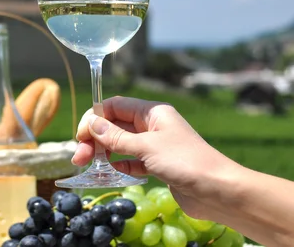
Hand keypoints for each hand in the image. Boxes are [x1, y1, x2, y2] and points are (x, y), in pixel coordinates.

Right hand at [72, 96, 240, 218]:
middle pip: (115, 125)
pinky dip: (118, 164)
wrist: (218, 191)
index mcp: (152, 112)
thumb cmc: (184, 161)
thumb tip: (92, 122)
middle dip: (95, 139)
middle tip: (79, 157)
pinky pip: (130, 160)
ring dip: (103, 152)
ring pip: (120, 144)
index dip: (95, 117)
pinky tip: (109, 171)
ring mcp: (155, 145)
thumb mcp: (146, 147)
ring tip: (86, 165)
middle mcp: (152, 125)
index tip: (81, 135)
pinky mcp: (157, 165)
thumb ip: (116, 137)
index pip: (115, 106)